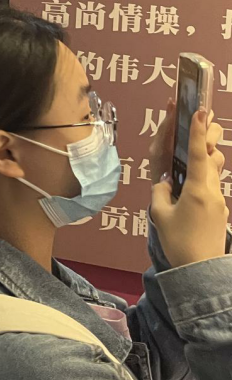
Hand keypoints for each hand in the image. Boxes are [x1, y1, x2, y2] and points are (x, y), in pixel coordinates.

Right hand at [151, 104, 227, 267]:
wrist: (200, 269)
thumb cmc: (179, 241)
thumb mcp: (161, 215)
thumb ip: (160, 192)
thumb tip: (164, 181)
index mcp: (198, 189)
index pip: (199, 154)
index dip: (198, 131)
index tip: (200, 111)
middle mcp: (212, 191)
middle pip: (212, 157)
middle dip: (208, 137)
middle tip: (205, 119)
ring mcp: (219, 200)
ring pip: (216, 170)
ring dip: (208, 155)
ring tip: (199, 144)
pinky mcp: (219, 210)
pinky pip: (213, 185)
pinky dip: (205, 174)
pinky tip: (193, 178)